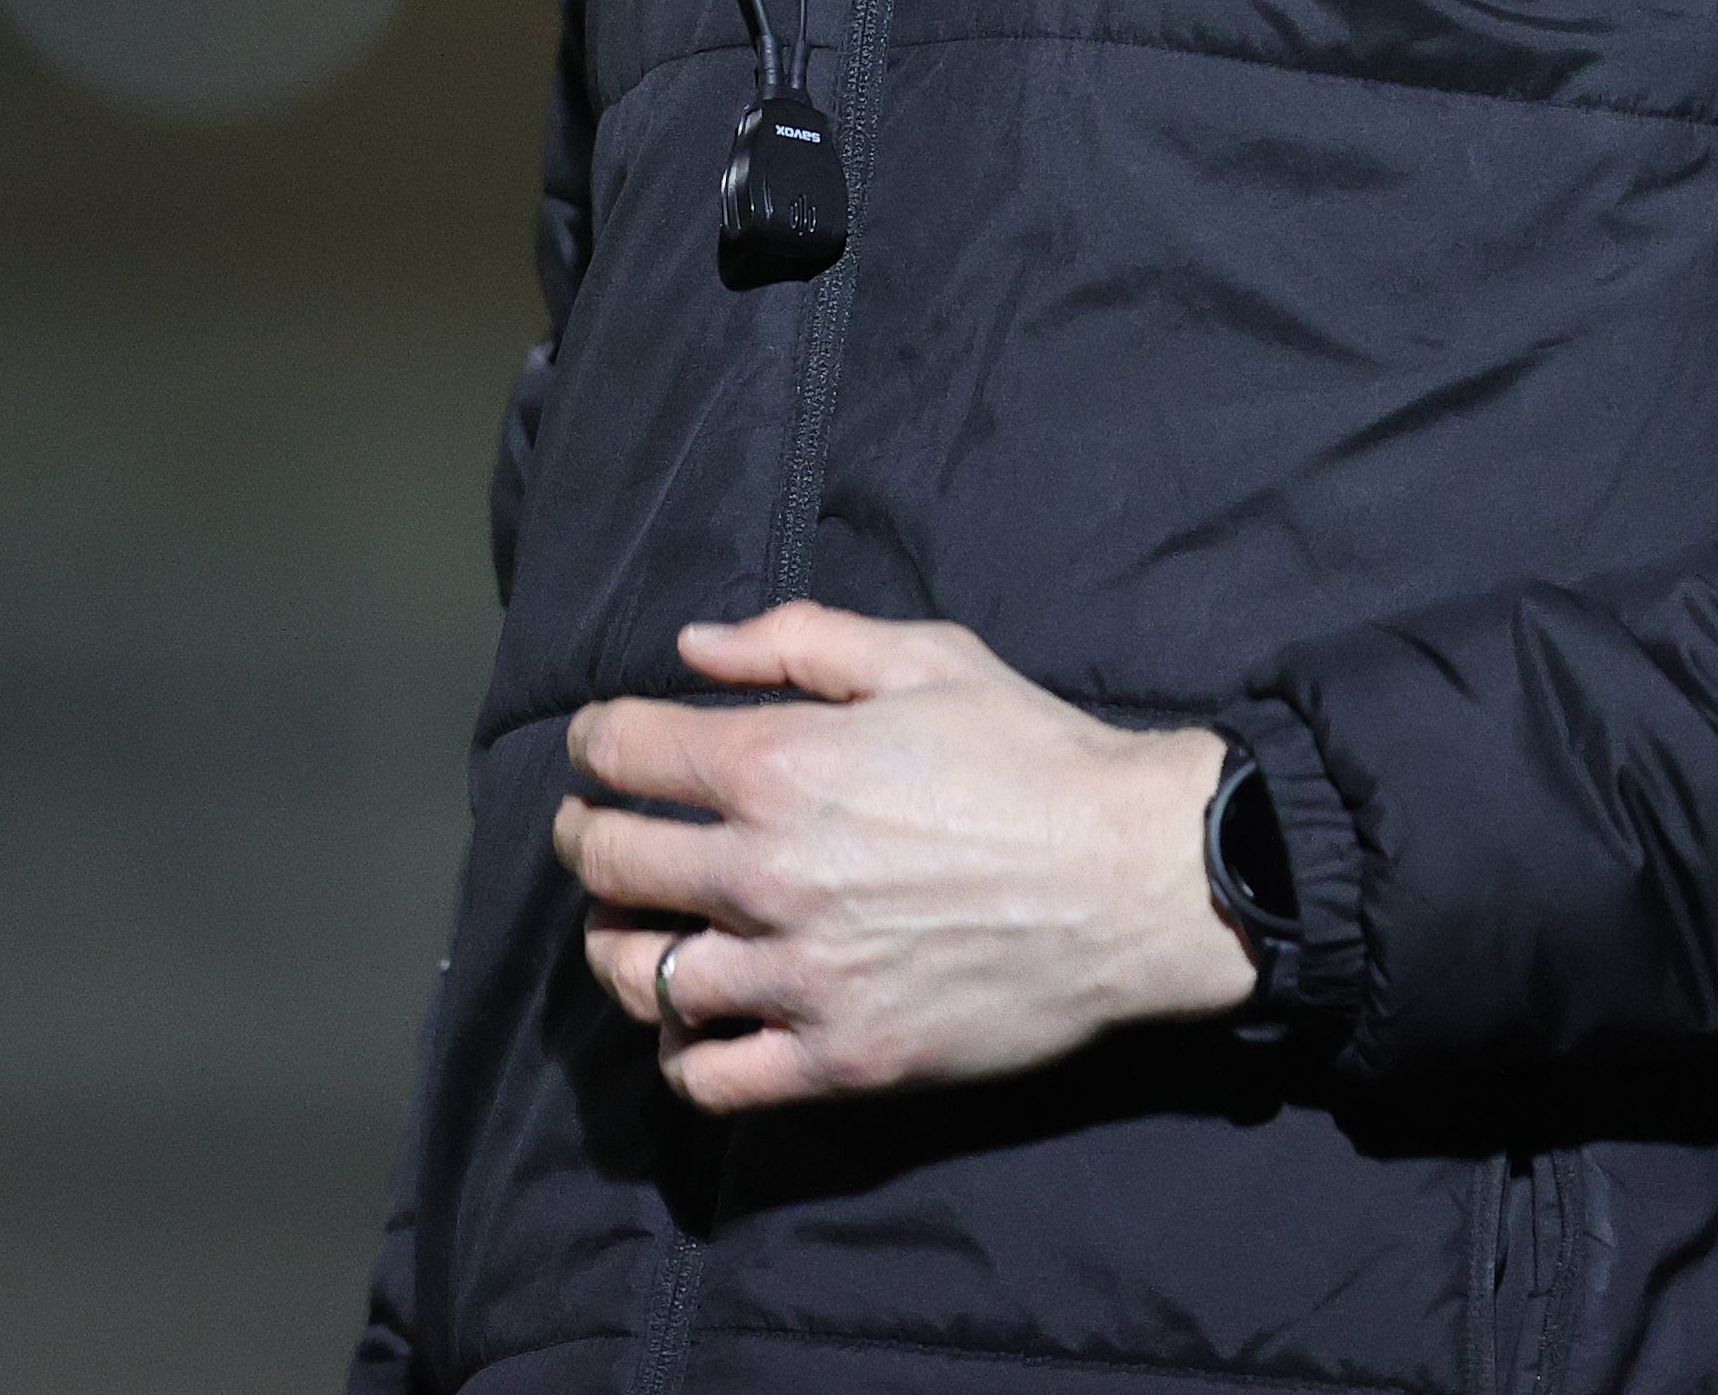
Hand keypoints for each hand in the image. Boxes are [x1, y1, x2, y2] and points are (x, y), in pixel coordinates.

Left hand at [553, 603, 1255, 1110]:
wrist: (1131, 877)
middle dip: (586, 834)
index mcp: (781, 764)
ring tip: (632, 926)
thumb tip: (693, 649)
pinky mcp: (838, 1058)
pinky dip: (679, 1051)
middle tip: (596, 830)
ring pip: (639, 975)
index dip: (597, 739)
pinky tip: (692, 1020)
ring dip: (614, 944)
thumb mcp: (926, 656)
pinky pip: (709, 1077)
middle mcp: (767, 873)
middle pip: (611, 863)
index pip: (626, 752)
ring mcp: (798, 976)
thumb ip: (799, 640)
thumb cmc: (1032, 753)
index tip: (604, 744)